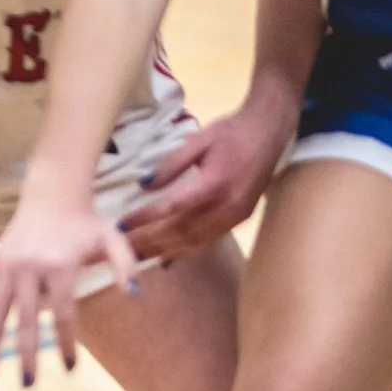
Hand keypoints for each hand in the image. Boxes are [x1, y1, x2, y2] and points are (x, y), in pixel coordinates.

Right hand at [0, 186, 135, 384]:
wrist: (52, 193)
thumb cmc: (84, 221)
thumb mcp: (111, 238)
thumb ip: (125, 265)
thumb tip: (134, 294)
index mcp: (58, 265)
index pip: (63, 314)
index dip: (67, 343)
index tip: (70, 369)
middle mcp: (28, 269)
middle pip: (27, 321)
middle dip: (28, 354)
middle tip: (29, 384)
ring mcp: (6, 267)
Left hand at [117, 97, 292, 261]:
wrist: (269, 131)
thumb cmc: (232, 131)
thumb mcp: (198, 140)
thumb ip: (171, 165)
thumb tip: (144, 185)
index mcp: (214, 183)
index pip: (172, 208)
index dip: (146, 219)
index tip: (122, 225)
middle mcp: (225, 206)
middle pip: (181, 231)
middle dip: (149, 242)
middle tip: (121, 250)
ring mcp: (234, 216)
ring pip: (194, 242)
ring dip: (164, 252)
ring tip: (138, 259)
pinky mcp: (239, 220)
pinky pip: (208, 242)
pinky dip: (186, 252)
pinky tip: (167, 259)